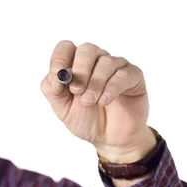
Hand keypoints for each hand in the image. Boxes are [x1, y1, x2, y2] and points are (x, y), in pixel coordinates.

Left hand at [40, 41, 155, 162]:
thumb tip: (55, 73)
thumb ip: (53, 90)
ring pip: (105, 62)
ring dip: (95, 84)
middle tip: (76, 91)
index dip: (60, 58)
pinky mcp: (133, 76)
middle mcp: (96, 61)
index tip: (59, 76)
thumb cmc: (87, 120)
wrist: (110, 139)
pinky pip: (122, 75)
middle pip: (87, 50)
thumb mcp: (63, 109)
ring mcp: (116, 67)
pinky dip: (111, 89)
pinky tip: (104, 102)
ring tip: (89, 102)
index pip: (66, 47)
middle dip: (80, 70)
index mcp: (76, 65)